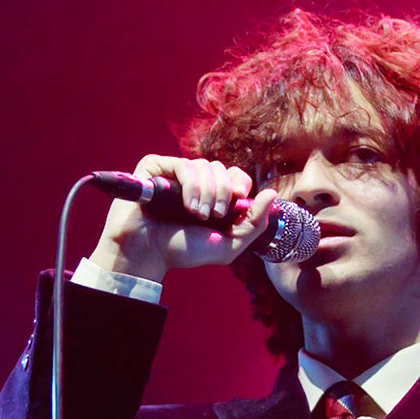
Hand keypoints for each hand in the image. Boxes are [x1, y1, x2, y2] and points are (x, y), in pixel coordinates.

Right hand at [86, 155, 280, 283]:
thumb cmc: (182, 251)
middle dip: (224, 191)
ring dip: (206, 191)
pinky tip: (186, 205)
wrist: (146, 254)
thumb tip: (273, 193)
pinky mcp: (155, 168)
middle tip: (215, 215)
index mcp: (212, 197)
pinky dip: (191, 185)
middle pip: (221, 168)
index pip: (234, 175)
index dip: (239, 183)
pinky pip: (183, 165)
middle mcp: (194, 183)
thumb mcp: (227, 245)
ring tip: (197, 214)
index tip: (238, 199)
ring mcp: (174, 174)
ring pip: (203, 166)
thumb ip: (254, 223)